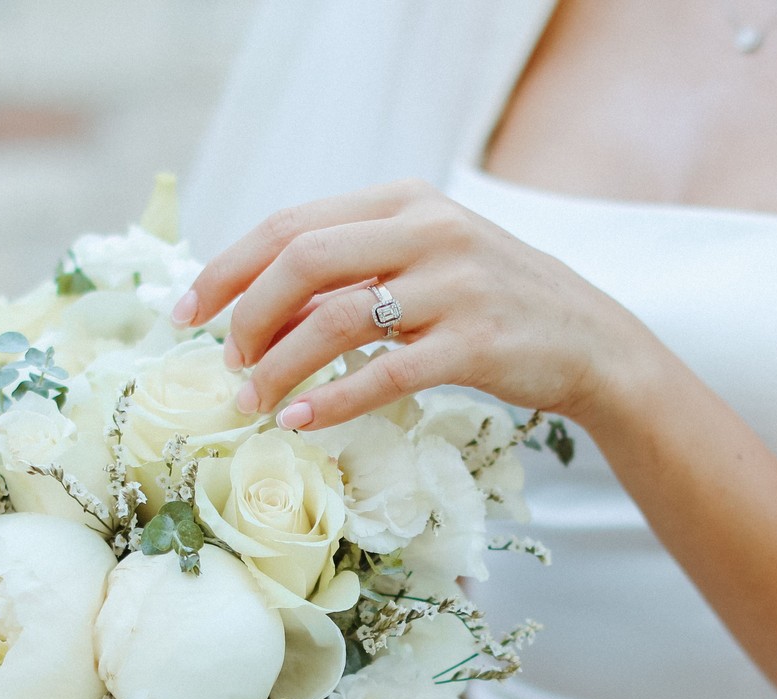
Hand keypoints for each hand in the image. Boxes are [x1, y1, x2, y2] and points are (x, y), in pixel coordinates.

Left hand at [172, 179, 662, 431]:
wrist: (589, 339)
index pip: (292, 224)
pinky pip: (383, 373)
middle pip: (303, 260)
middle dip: (246, 314)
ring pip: (335, 319)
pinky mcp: (475, 342)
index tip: (187, 312)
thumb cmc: (491, 304)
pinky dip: (331, 400)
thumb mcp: (424, 261)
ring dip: (279, 364)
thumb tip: (258, 302)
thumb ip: (353, 270)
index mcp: (404, 200)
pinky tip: (300, 421)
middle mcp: (428, 230)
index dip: (228, 269)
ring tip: (253, 399)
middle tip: (225, 361)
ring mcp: (454, 284)